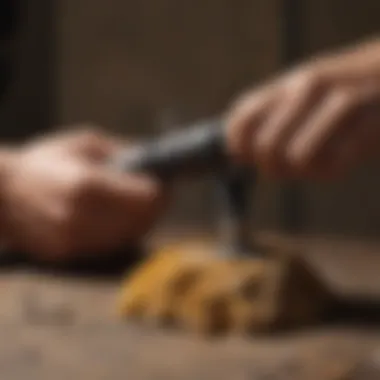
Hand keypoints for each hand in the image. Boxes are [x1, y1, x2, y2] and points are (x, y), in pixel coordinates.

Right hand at [0, 129, 166, 260]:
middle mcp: (83, 218)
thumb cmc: (45, 161)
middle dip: (156, 207)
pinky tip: (118, 218)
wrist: (1, 195)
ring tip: (138, 205)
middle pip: (144, 221)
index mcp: (87, 185)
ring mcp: (76, 241)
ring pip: (131, 237)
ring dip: (142, 221)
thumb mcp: (84, 143)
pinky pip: (113, 247)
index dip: (162, 190)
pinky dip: (124, 233)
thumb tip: (154, 162)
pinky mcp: (70, 256)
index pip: (147, 198)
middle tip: (157, 194)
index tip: (165, 183)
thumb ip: (123, 151)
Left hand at [226, 38, 379, 178]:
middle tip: (282, 166)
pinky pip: (331, 168)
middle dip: (270, 166)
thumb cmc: (335, 96)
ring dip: (300, 171)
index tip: (246, 155)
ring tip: (310, 162)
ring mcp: (341, 103)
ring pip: (296, 158)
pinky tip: (337, 158)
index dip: (237, 146)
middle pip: (265, 147)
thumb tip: (233, 151)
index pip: (241, 121)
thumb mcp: (298, 95)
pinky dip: (328, 171)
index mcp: (288, 83)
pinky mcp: (370, 125)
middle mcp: (309, 88)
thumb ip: (262, 116)